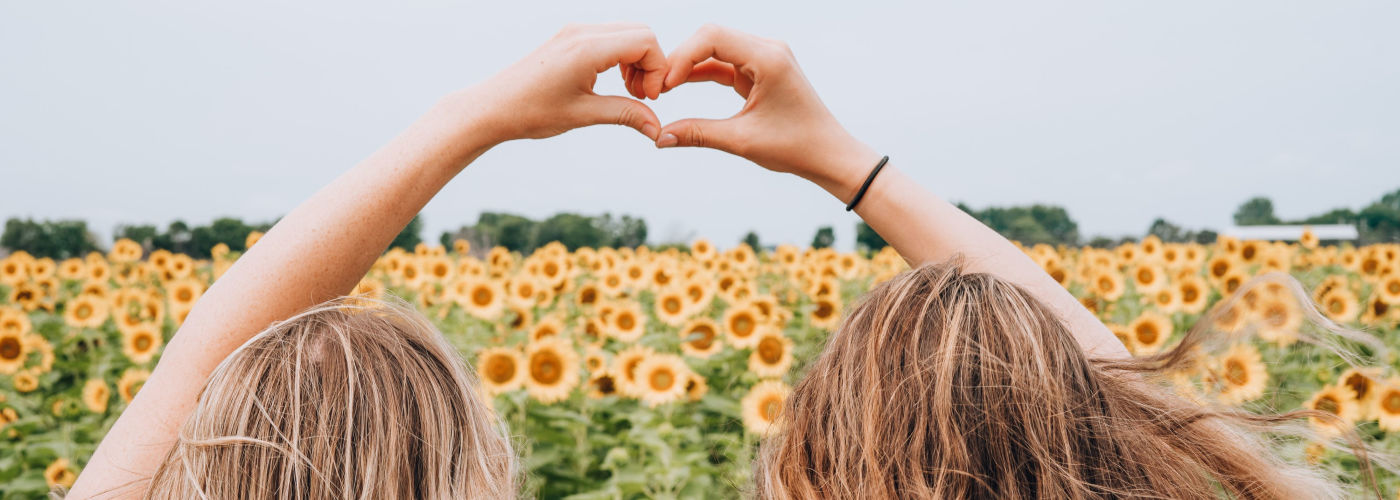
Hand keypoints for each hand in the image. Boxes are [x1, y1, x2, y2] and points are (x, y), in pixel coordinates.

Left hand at [464, 23, 667, 144]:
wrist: (493, 107)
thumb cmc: (531, 111)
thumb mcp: (583, 115)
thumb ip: (625, 114)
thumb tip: (657, 128)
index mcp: (587, 48)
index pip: (645, 42)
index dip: (657, 70)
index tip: (648, 99)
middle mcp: (582, 32)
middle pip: (641, 33)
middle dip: (650, 64)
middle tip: (641, 97)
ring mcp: (575, 32)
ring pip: (627, 33)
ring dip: (637, 61)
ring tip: (629, 93)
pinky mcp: (570, 38)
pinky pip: (610, 37)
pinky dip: (622, 58)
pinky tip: (614, 83)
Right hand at [649, 24, 881, 202]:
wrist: (829, 154)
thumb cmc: (796, 147)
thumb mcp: (742, 141)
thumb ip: (698, 134)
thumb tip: (659, 138)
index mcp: (768, 58)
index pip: (712, 37)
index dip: (682, 56)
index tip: (663, 85)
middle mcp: (768, 49)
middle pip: (711, 36)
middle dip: (681, 58)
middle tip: (656, 87)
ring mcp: (766, 57)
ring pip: (716, 48)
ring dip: (689, 65)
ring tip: (662, 88)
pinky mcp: (762, 69)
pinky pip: (725, 63)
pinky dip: (702, 73)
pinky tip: (678, 86)